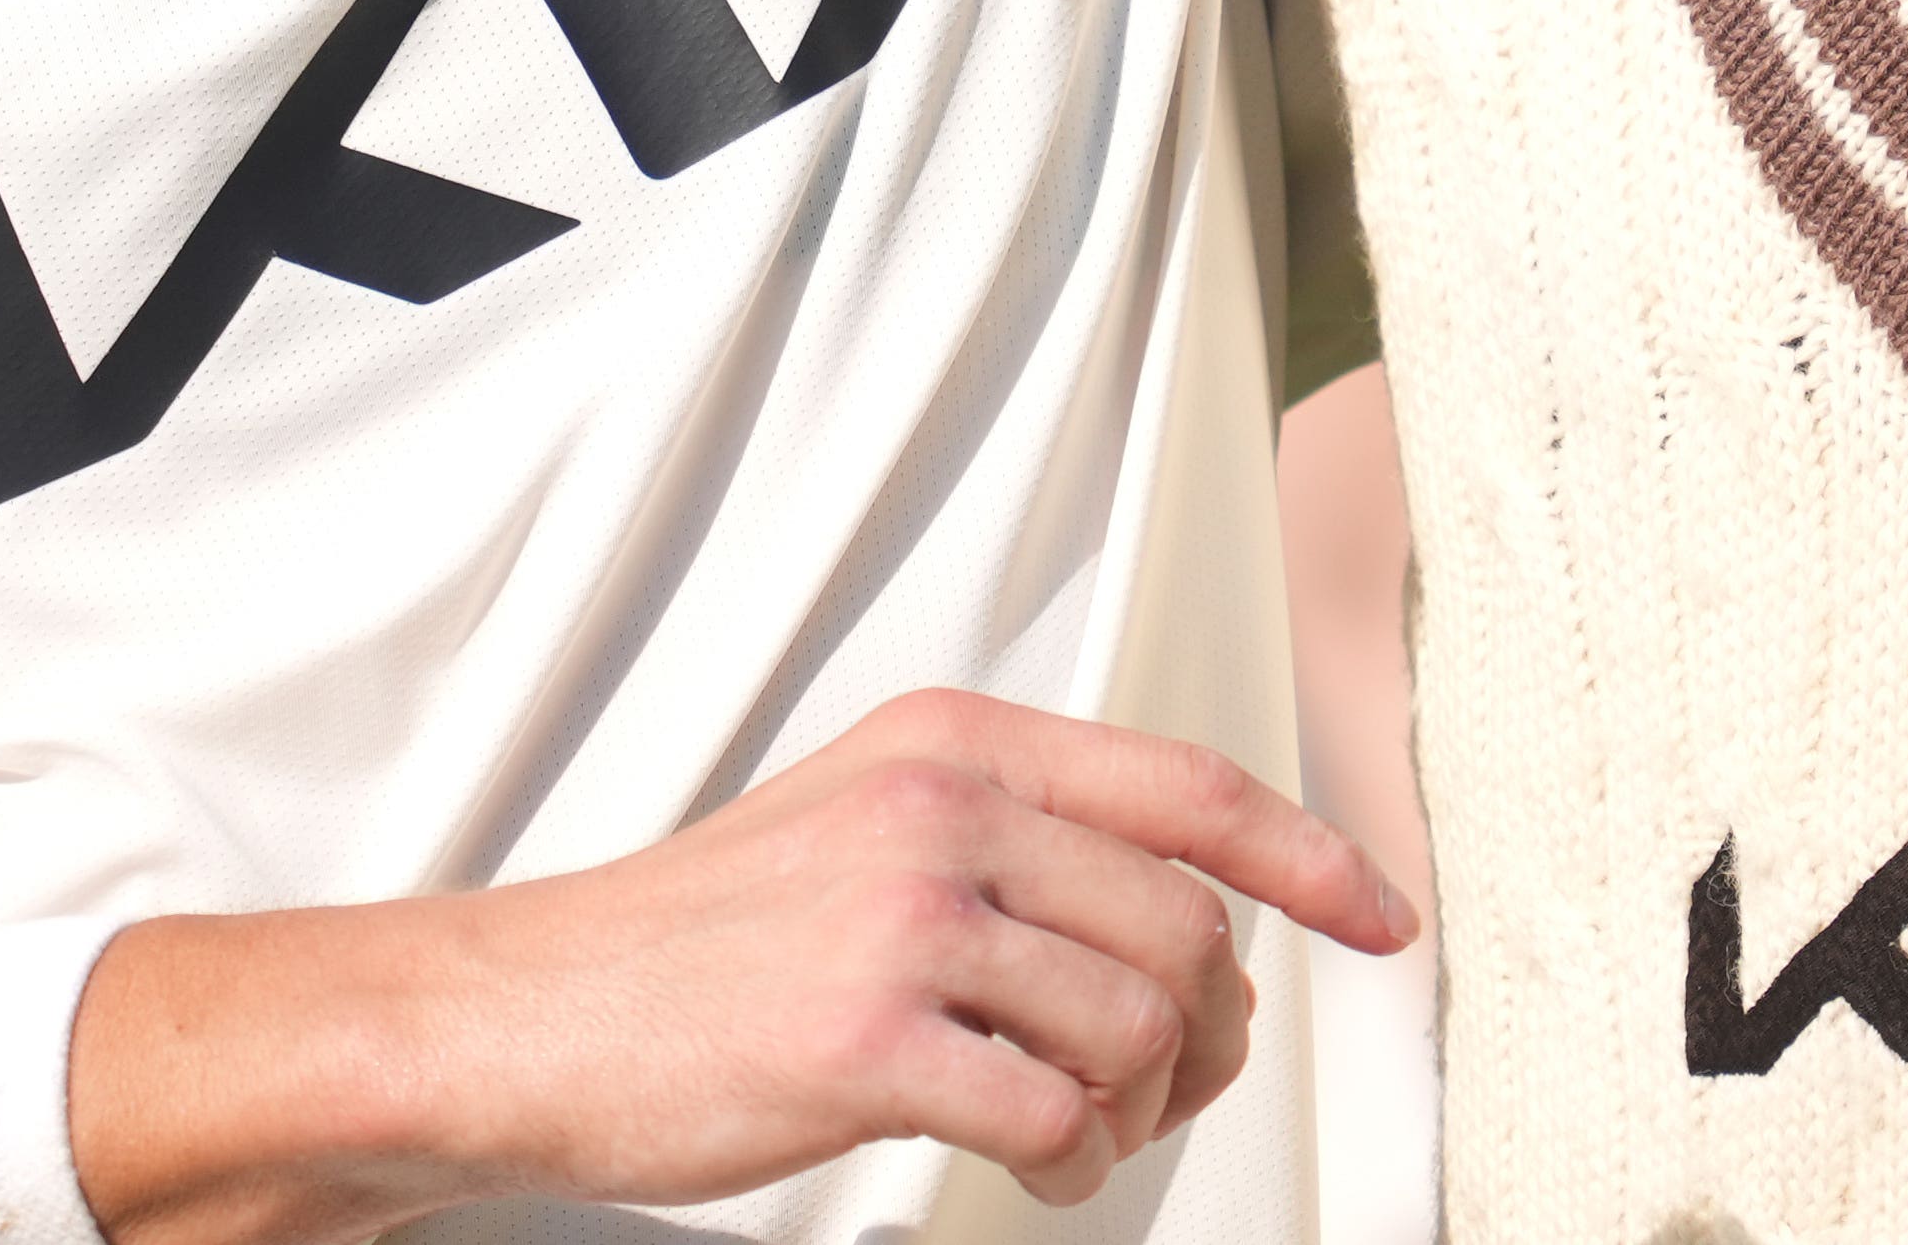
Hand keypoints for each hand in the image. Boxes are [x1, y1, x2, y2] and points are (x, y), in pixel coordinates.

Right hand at [75, 692, 1409, 1244]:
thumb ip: (1020, 844)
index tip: (1382, 920)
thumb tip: (1203, 934)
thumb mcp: (866, 827)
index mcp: (953, 745)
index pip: (1189, 784)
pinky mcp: (865, 1035)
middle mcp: (941, 808)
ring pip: (1140, 1020)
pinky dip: (1073, 1158)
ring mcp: (901, 916)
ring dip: (1139, 1107)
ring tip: (1076, 1132)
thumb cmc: (701, 945)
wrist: (526, 1015)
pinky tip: (1032, 1161)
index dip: (1311, 853)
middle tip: (1159, 1088)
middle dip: (1207, 1029)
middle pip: (1185, 924)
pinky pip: (1056, 1109)